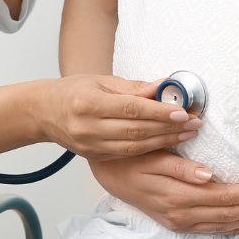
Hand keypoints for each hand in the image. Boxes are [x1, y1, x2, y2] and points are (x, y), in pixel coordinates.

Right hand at [34, 77, 201, 160]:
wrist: (43, 113)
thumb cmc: (72, 91)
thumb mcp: (100, 81)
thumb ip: (133, 87)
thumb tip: (164, 87)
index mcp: (87, 103)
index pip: (130, 109)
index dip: (158, 112)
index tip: (183, 112)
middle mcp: (88, 127)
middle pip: (136, 130)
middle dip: (168, 128)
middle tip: (194, 124)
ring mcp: (90, 145)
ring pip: (135, 146)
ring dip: (164, 141)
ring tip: (187, 134)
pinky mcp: (95, 157)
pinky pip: (127, 154)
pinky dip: (150, 150)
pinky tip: (167, 143)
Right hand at [90, 150, 238, 234]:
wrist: (108, 171)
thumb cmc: (132, 156)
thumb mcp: (152, 154)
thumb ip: (180, 166)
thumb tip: (209, 174)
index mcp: (176, 193)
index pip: (225, 195)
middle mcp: (179, 213)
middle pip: (229, 212)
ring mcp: (178, 221)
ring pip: (223, 224)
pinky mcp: (176, 224)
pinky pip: (211, 230)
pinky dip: (234, 229)